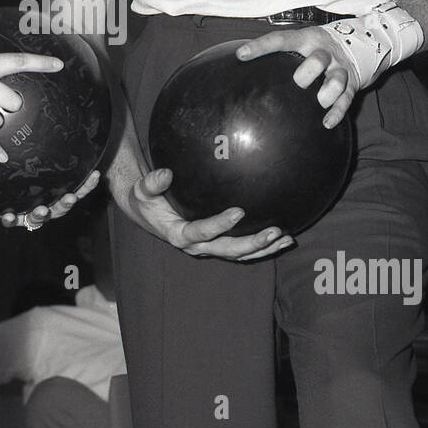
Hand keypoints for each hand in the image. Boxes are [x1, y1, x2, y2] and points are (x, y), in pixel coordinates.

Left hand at [0, 170, 101, 231]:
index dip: (87, 185)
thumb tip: (63, 136)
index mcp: (58, 199)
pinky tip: (8, 216)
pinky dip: (10, 220)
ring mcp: (31, 215)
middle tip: (70, 198)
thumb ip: (53, 164)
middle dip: (66, 203)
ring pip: (38, 218)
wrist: (10, 204)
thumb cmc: (32, 187)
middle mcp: (48, 209)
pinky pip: (12, 222)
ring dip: (41, 214)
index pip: (78, 192)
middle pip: (60, 208)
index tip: (95, 175)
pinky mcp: (14, 220)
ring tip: (41, 210)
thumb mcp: (44, 175)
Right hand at [119, 167, 293, 262]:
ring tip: (286, 239)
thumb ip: (152, 182)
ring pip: (239, 255)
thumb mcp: (141, 190)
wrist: (147, 214)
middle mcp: (196, 246)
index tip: (239, 211)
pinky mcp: (217, 245)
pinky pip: (241, 251)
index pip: (202, 231)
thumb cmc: (145, 200)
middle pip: (228, 250)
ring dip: (263, 249)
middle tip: (274, 231)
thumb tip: (166, 172)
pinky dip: (262, 247)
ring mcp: (208, 248)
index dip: (220, 224)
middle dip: (252, 243)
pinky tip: (283, 239)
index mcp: (179, 234)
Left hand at [233, 26, 357, 128]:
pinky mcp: (351, 84)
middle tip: (299, 82)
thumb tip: (241, 63)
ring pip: (336, 79)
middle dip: (308, 71)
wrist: (358, 45)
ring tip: (320, 102)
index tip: (242, 55)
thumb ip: (280, 53)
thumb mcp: (301, 42)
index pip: (281, 39)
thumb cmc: (316, 47)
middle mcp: (324, 52)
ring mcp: (339, 68)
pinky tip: (327, 123)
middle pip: (318, 59)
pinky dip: (337, 112)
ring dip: (328, 92)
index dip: (261, 46)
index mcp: (305, 39)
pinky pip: (345, 99)